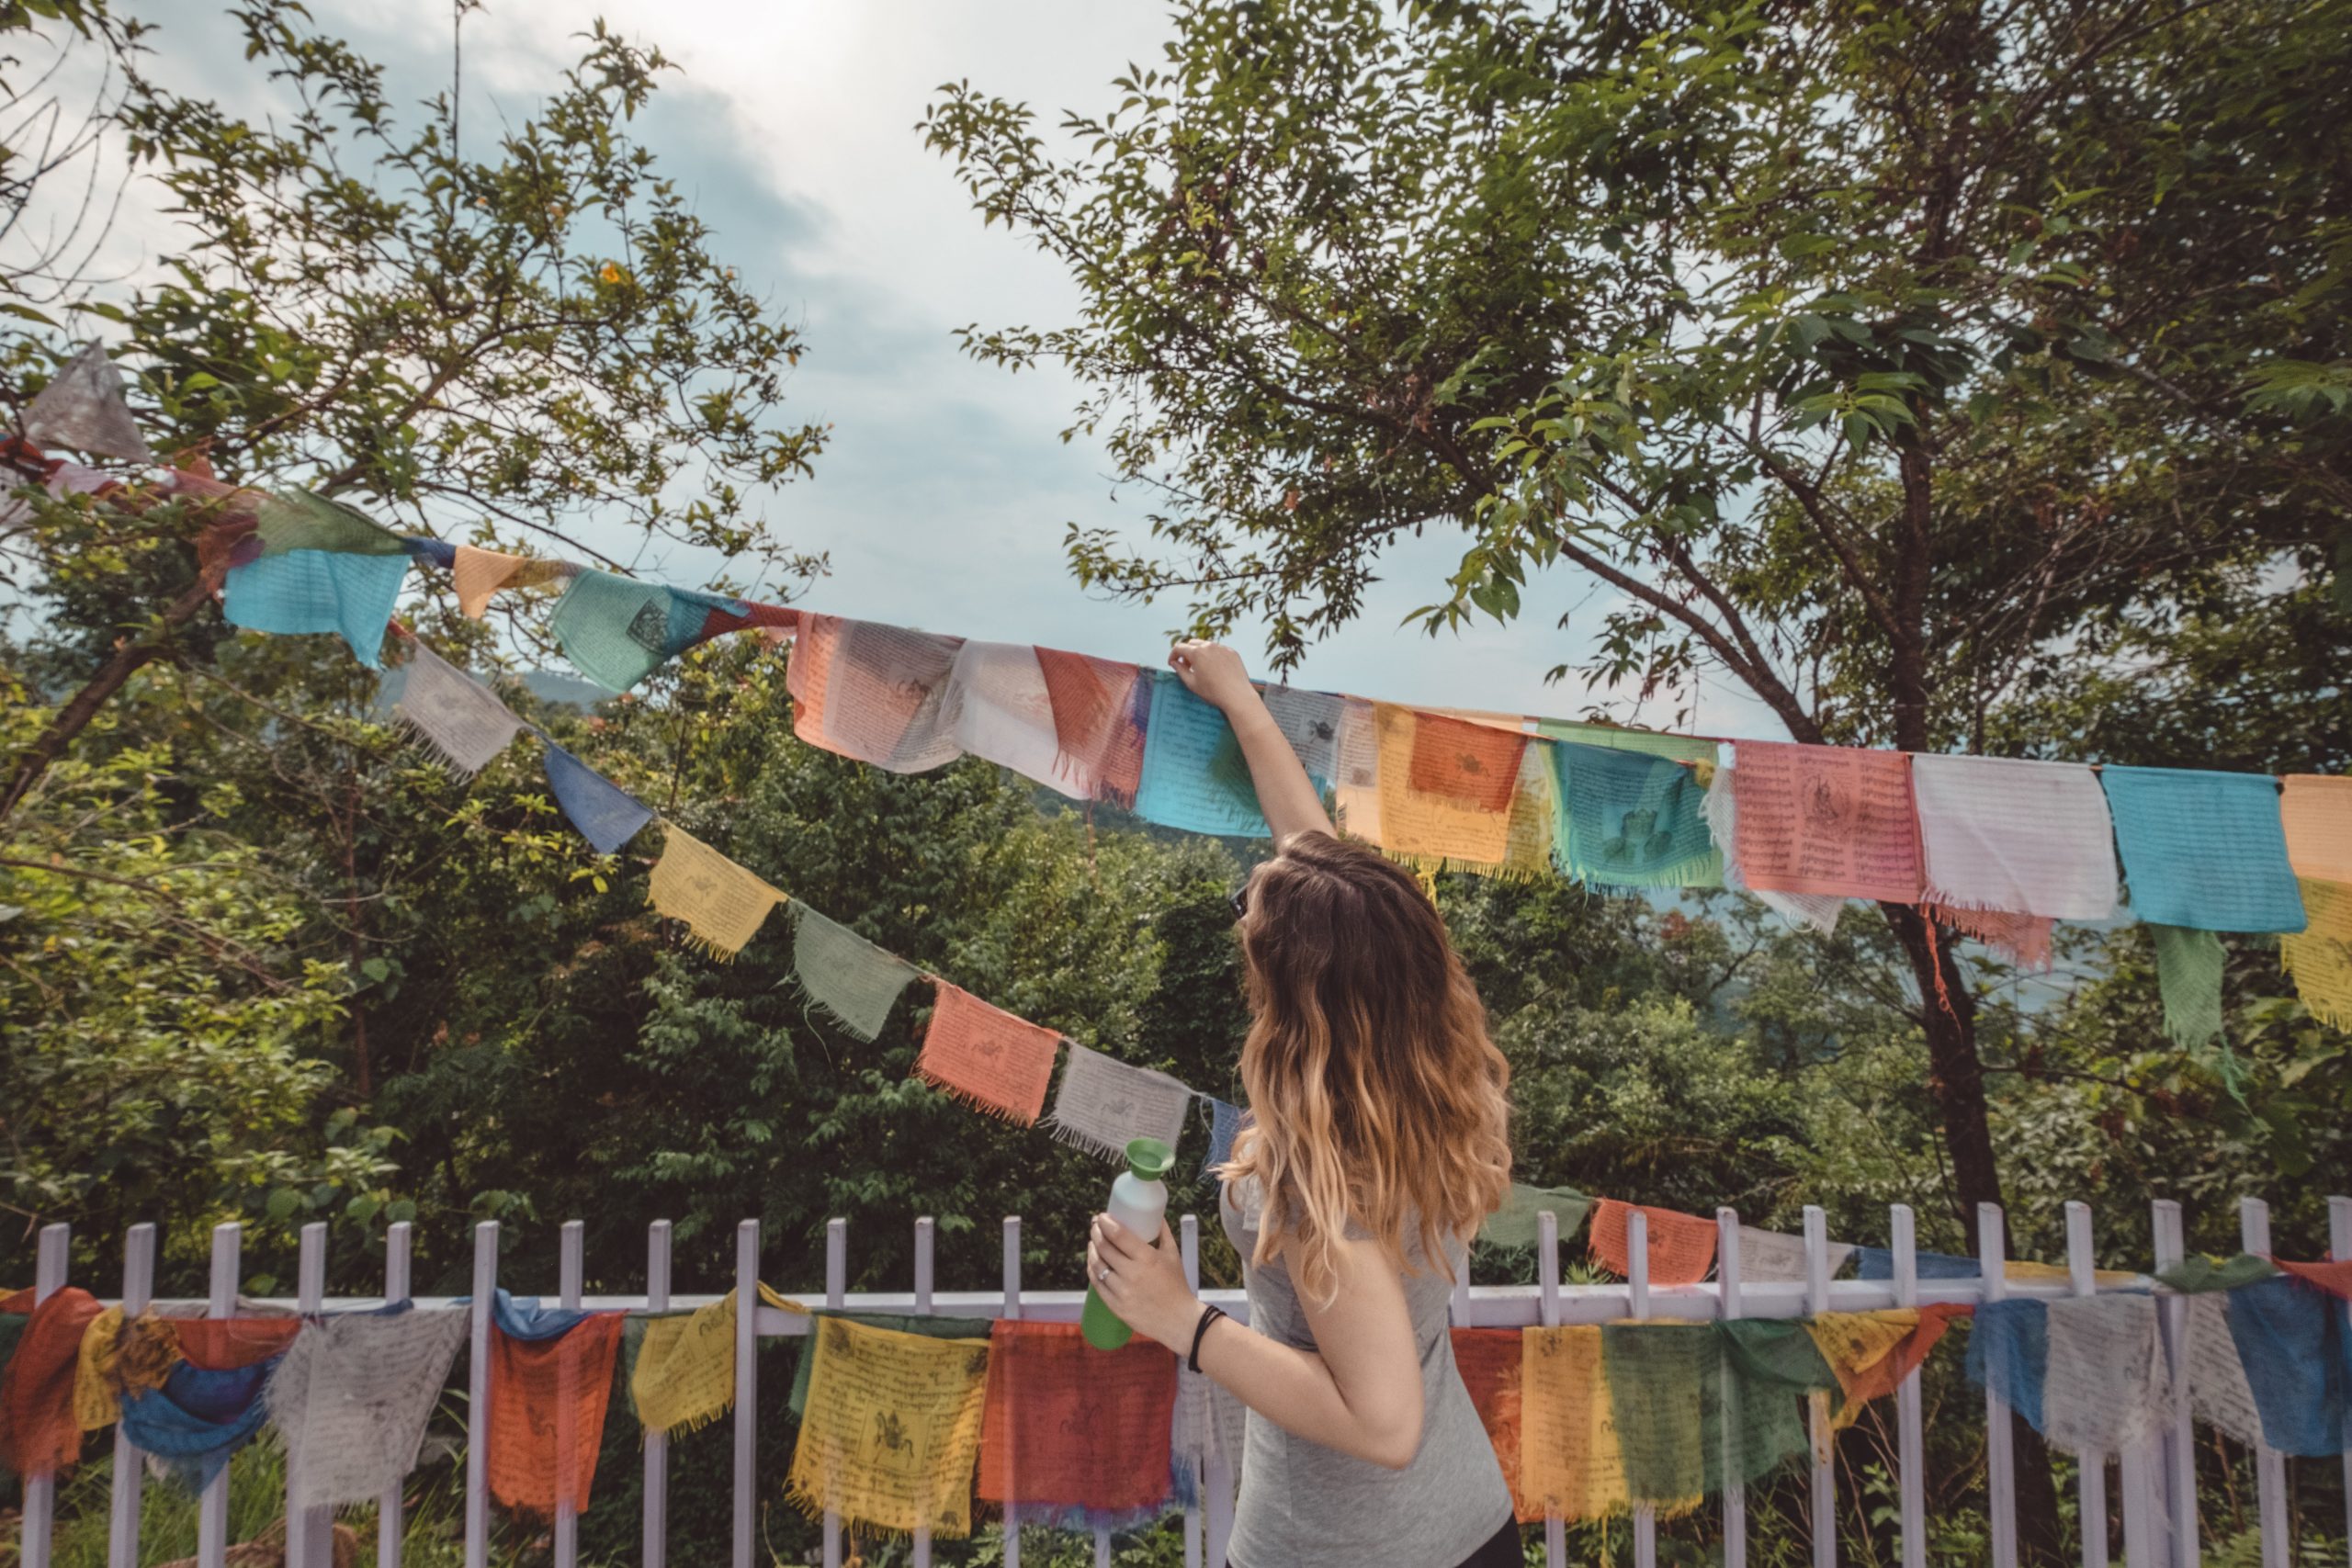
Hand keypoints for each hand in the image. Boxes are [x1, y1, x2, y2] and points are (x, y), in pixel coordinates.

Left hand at [1087, 1214, 1197, 1351]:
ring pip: (1098, 1265)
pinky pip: (1097, 1284)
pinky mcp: (1116, 1306)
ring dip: (1092, 1250)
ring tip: (1093, 1243)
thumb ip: (1163, 1233)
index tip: (1101, 1216)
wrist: (1178, 1320)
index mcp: (1147, 1258)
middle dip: (1096, 1233)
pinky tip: (1094, 1262)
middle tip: (1096, 1227)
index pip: (1118, 1235)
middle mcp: (1132, 1274)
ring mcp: (1122, 1292)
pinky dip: (1093, 1270)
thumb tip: (1155, 1215)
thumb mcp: (1173, 1255)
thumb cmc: (1177, 1286)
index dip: (1105, 1222)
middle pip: (1105, 1248)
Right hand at [1168, 639, 1256, 715]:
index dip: (1172, 655)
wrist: (1237, 695)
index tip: (1172, 663)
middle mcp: (1209, 646)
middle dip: (1186, 653)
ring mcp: (1222, 648)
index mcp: (1197, 652)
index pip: (1179, 647)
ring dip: (1200, 654)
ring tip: (1201, 668)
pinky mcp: (1232, 652)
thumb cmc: (1212, 691)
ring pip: (1206, 645)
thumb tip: (1174, 663)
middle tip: (1187, 667)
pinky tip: (1215, 669)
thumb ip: (1180, 670)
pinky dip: (1213, 656)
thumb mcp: (1191, 683)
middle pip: (1192, 644)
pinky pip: (1219, 650)